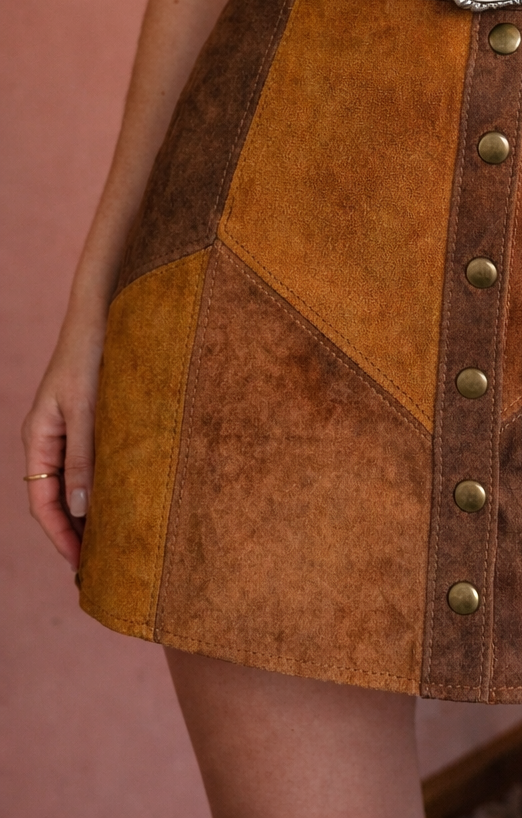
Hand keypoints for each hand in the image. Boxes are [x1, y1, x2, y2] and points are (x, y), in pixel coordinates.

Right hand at [22, 310, 104, 568]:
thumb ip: (83, 457)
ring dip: (92, 511)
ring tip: (118, 543)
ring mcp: (70, 429)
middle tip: (104, 566)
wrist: (104, 311)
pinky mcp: (92, 419)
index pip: (41, 502)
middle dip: (75, 532)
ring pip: (76, 483)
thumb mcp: (87, 408)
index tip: (83, 566)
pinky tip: (127, 499)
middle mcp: (50, 438)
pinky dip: (104, 486)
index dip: (60, 536)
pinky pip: (93, 463)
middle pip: (57, 498)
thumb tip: (78, 510)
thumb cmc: (90, 354)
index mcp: (38, 438)